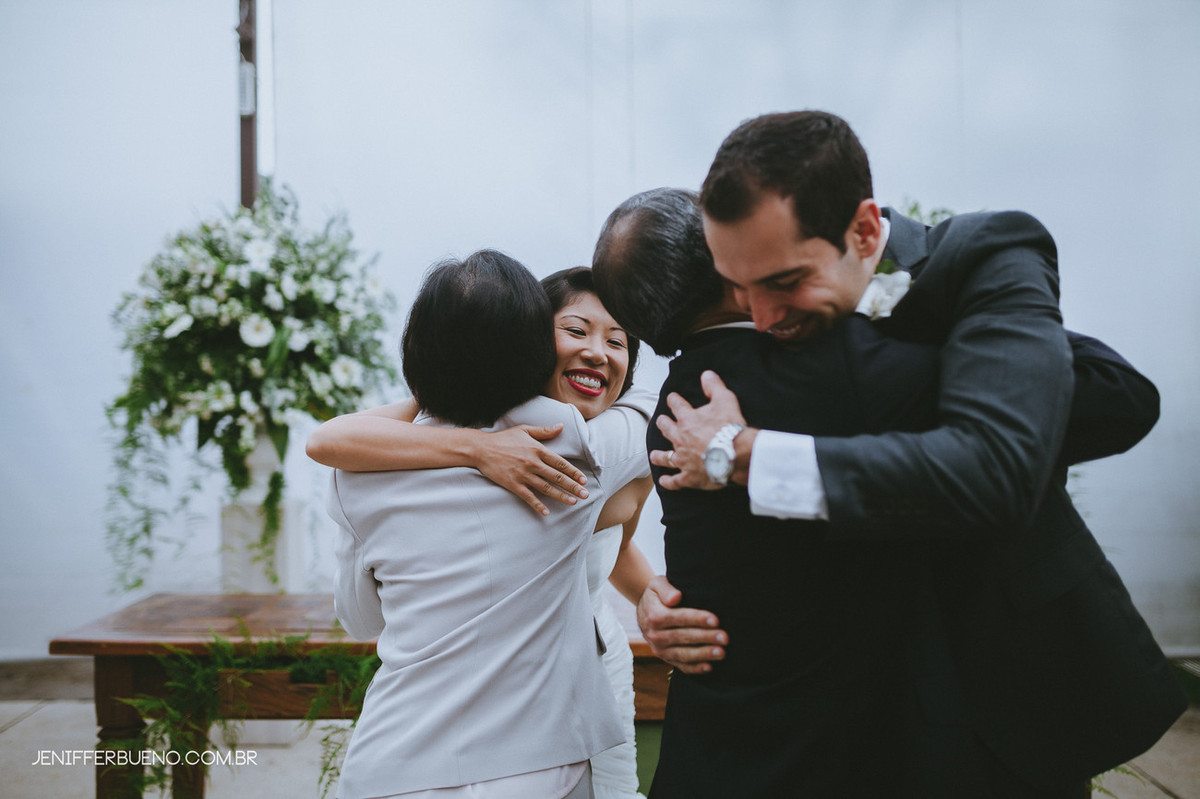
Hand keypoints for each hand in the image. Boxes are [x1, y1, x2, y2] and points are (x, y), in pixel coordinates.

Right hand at [475, 425, 588, 515]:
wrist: (481, 449)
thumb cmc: (503, 438)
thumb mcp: (524, 430)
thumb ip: (544, 431)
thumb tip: (561, 426)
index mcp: (537, 449)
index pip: (560, 463)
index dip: (573, 472)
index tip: (583, 479)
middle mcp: (532, 463)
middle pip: (557, 477)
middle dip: (572, 486)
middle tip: (585, 494)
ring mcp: (523, 475)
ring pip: (546, 488)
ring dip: (560, 496)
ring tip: (573, 502)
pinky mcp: (513, 484)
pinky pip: (528, 497)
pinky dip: (538, 505)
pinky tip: (546, 512)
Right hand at [636, 575, 726, 673]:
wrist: (645, 611)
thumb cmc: (657, 595)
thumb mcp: (657, 585)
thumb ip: (665, 589)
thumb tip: (676, 597)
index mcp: (654, 616)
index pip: (678, 618)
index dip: (697, 619)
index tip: (715, 620)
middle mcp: (655, 635)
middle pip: (683, 637)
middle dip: (706, 637)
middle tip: (725, 638)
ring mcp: (660, 649)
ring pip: (683, 654)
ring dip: (703, 654)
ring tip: (721, 653)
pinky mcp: (666, 658)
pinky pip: (681, 666)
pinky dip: (695, 668)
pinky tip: (710, 667)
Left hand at [649, 370, 747, 490]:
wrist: (735, 454)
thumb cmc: (730, 427)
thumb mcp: (725, 399)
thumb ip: (714, 386)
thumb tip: (706, 374)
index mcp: (687, 419)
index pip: (676, 405)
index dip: (673, 400)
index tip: (672, 398)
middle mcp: (680, 438)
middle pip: (665, 429)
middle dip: (663, 424)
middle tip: (661, 422)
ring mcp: (682, 459)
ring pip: (665, 457)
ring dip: (658, 456)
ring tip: (654, 455)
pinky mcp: (688, 477)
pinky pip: (675, 481)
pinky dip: (668, 481)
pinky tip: (663, 481)